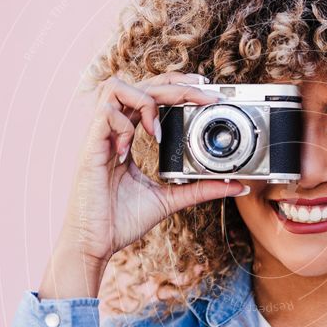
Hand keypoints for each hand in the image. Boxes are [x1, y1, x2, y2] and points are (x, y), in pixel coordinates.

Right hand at [40, 72, 247, 297]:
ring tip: (158, 129)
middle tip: (202, 93)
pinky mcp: (90, 147)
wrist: (95, 242)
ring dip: (144, 99)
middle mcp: (114, 131)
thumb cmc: (121, 220)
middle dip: (174, 84)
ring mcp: (100, 136)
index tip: (204, 89)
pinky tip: (130, 148)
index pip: (151, 96)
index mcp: (129, 137)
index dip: (176, 86)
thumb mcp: (170, 199)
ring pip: (116, 86)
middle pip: (141, 84)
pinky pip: (105, 113)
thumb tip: (236, 186)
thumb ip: (201, 189)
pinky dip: (124, 125)